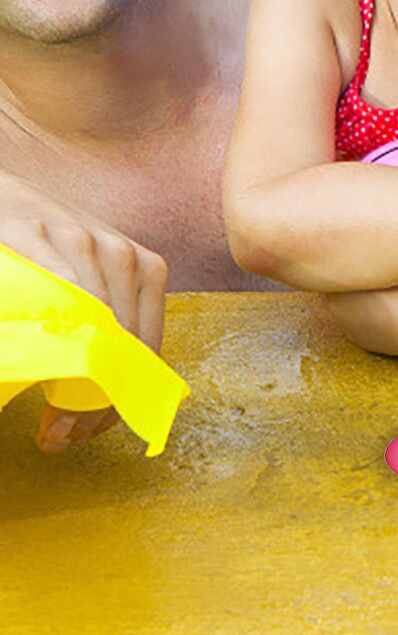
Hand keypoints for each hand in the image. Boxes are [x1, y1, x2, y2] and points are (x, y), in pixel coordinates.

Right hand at [0, 185, 167, 452]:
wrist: (8, 196)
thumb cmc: (50, 250)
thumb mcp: (90, 283)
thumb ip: (107, 324)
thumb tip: (115, 397)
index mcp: (145, 268)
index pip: (148, 346)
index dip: (125, 396)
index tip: (90, 431)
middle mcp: (123, 254)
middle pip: (126, 344)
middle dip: (101, 403)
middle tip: (63, 438)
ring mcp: (82, 243)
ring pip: (94, 329)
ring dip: (75, 389)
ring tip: (51, 427)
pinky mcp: (38, 235)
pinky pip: (57, 294)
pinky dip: (51, 341)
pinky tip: (40, 368)